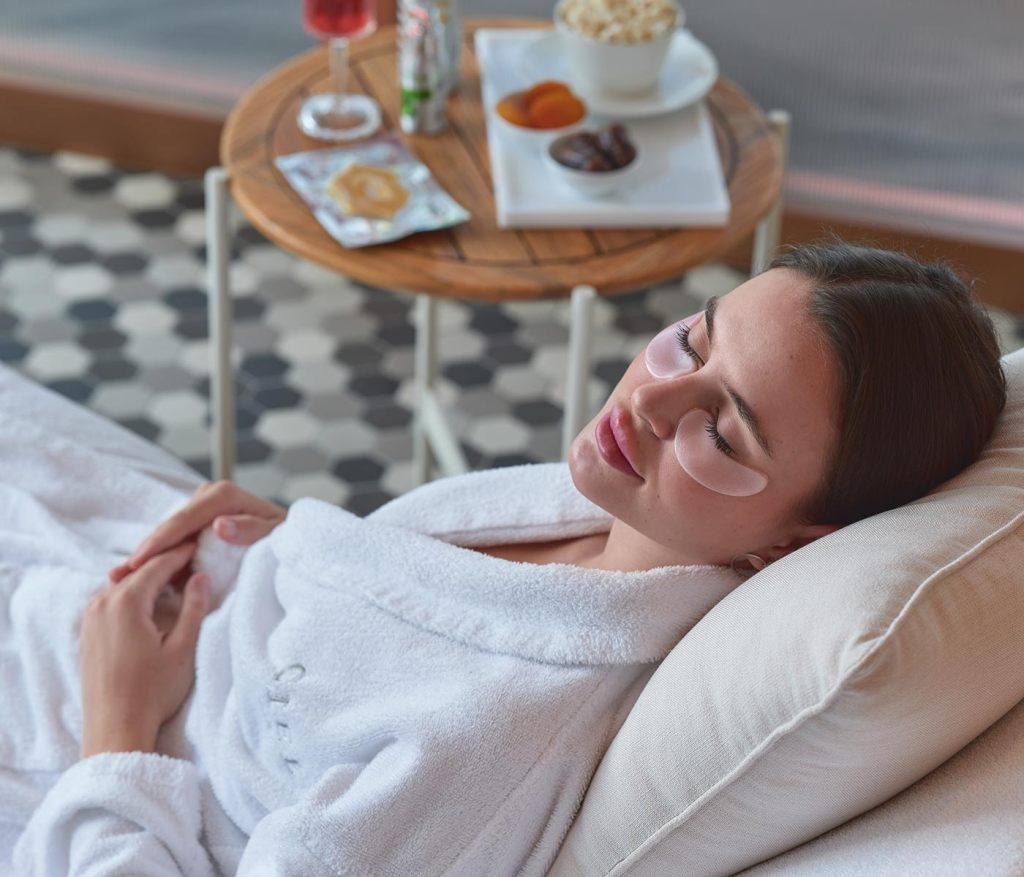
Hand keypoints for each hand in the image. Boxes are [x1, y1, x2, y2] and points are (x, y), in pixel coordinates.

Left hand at [80, 542, 209, 757]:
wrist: (115, 731)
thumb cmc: (153, 693)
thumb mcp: (183, 648)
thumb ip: (194, 607)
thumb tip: (201, 577)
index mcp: (126, 603)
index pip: (157, 564)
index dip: (182, 553)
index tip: (202, 544)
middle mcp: (101, 604)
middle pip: (137, 571)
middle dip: (164, 562)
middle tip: (192, 558)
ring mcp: (90, 620)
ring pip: (122, 584)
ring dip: (147, 579)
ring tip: (175, 578)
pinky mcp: (87, 635)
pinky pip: (110, 601)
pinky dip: (132, 594)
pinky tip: (150, 604)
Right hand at [108, 480, 286, 583]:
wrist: (292, 543)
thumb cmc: (288, 540)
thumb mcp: (277, 535)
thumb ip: (251, 530)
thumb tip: (219, 525)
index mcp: (224, 496)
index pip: (184, 520)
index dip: (160, 541)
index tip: (139, 561)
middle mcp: (208, 498)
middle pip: (169, 528)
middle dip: (145, 552)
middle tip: (117, 576)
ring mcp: (200, 512)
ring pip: (167, 538)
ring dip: (146, 559)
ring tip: (117, 580)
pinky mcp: (197, 527)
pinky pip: (174, 545)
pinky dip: (158, 563)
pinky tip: (135, 578)